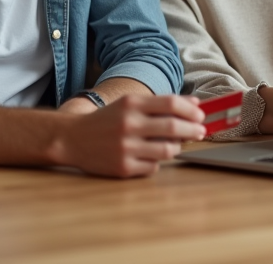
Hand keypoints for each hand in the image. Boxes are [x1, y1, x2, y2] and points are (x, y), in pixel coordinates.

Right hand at [52, 94, 204, 177]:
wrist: (73, 139)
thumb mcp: (130, 105)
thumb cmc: (107, 120)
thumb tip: (195, 105)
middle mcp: (128, 125)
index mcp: (131, 104)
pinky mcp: (123, 168)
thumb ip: (160, 104)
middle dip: (193, 130)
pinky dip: (157, 161)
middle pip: (173, 128)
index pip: (170, 104)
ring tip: (176, 144)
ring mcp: (125, 148)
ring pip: (168, 150)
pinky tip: (151, 156)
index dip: (190, 111)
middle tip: (200, 132)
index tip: (200, 116)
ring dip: (177, 147)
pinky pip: (154, 167)